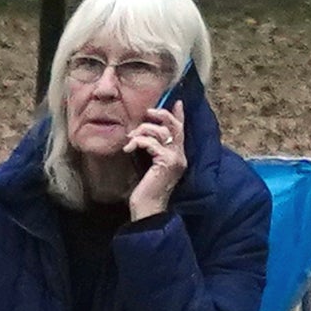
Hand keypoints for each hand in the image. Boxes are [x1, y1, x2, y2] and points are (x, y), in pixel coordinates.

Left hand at [123, 101, 187, 223]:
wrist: (147, 209)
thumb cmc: (145, 190)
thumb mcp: (149, 165)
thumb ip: (152, 150)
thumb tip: (145, 134)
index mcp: (178, 156)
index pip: (181, 130)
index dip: (179, 115)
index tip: (177, 102)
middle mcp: (180, 156)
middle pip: (175, 126)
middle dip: (161, 115)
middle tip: (147, 113)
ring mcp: (175, 159)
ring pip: (161, 132)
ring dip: (142, 131)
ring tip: (130, 140)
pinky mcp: (166, 162)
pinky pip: (151, 143)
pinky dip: (138, 142)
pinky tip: (128, 149)